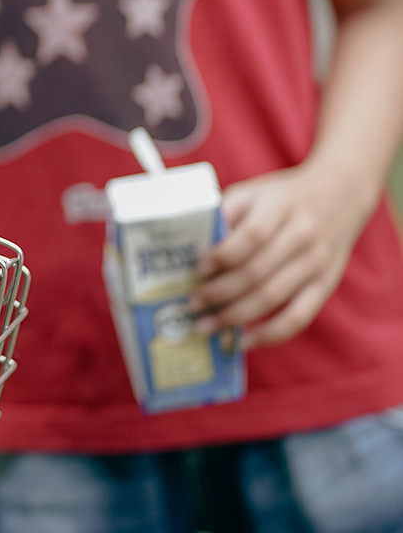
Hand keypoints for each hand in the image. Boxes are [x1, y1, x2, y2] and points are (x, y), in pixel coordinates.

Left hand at [188, 161, 367, 348]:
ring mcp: (316, 263)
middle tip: (193, 304)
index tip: (198, 268)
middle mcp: (302, 235)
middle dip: (218, 293)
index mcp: (281, 206)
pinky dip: (270, 335)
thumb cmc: (284, 197)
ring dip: (235, 316)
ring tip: (207, 325)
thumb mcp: (255, 191)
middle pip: (257, 272)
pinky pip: (298, 318)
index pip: (252, 235)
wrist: (339, 195)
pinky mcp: (325, 285)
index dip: (222, 255)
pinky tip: (244, 341)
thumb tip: (194, 248)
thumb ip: (226, 212)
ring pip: (273, 297)